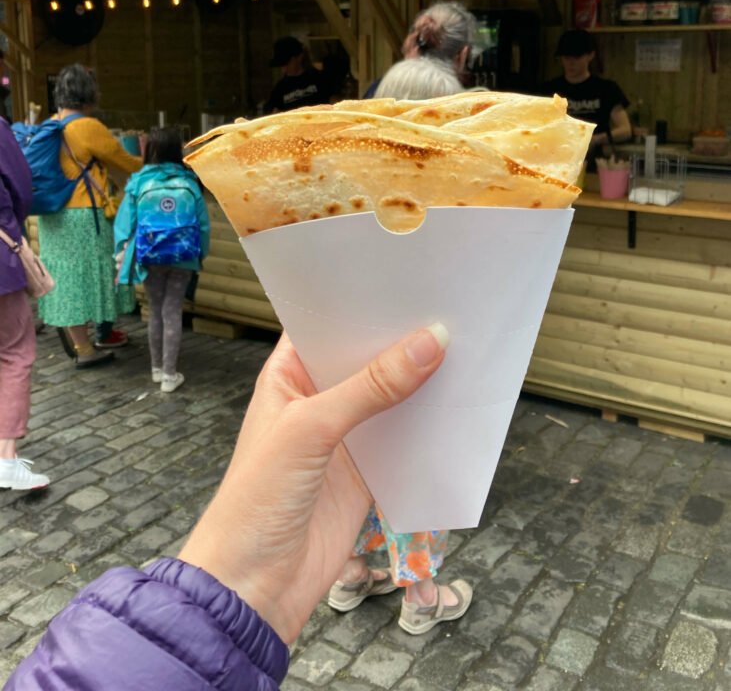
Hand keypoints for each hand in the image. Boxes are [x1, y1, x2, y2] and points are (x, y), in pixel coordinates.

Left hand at [178, 325, 447, 643]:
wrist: (254, 587)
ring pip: (390, 394)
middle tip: (447, 304)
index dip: (362, 301)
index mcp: (288, 374)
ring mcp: (344, 434)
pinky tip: (459, 400)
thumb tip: (429, 342)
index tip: (408, 276)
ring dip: (421, 376)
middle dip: (401, 336)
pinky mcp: (368, 470)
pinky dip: (430, 421)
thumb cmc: (258, 499)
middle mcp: (316, 398)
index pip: (327, 323)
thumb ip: (371, 387)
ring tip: (465, 341)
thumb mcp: (311, 430)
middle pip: (365, 356)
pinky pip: (405, 435)